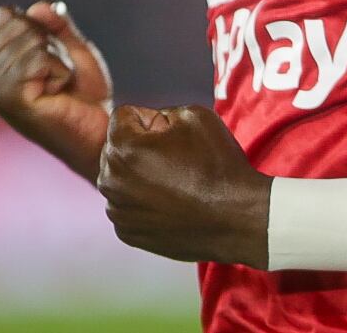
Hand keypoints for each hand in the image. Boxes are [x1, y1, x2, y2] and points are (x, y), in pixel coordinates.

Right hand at [0, 0, 113, 182]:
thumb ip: (54, 24)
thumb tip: (40, 7)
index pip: (8, 14)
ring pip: (33, 40)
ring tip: (56, 89)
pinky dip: (61, 72)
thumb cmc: (82, 96)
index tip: (47, 65)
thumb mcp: (69, 48)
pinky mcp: (8, 98)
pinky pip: (42, 58)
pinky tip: (56, 97)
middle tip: (55, 80)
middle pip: (21, 24)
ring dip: (58, 62)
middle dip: (51, 47)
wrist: (98, 133)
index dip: (41, 32)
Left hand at [97, 103, 268, 266]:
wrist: (236, 218)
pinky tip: (170, 204)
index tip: (173, 136)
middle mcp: (110, 180)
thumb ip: (161, 112)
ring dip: (139, 175)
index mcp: (122, 148)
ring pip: (121, 178)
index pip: (123, 117)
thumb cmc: (216, 165)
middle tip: (176, 159)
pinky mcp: (128, 233)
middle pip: (118, 148)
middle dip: (140, 147)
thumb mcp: (193, 115)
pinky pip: (127, 206)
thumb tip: (150, 126)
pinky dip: (143, 202)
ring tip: (174, 183)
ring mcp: (117, 211)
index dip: (151, 119)